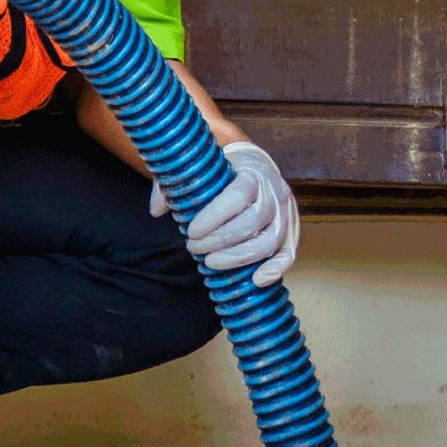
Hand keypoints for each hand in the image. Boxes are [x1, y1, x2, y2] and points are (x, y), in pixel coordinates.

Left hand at [150, 141, 298, 286]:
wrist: (256, 167)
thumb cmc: (224, 170)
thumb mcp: (201, 168)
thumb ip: (175, 184)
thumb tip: (155, 210)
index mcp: (253, 172)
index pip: (237, 196)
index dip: (213, 217)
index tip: (190, 231)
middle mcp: (275, 192)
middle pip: (251, 223)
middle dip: (219, 241)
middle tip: (193, 247)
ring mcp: (286, 214)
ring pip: (268, 242)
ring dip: (238, 258)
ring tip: (210, 263)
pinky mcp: (291, 232)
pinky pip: (288, 254)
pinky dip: (275, 269)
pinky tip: (256, 279)